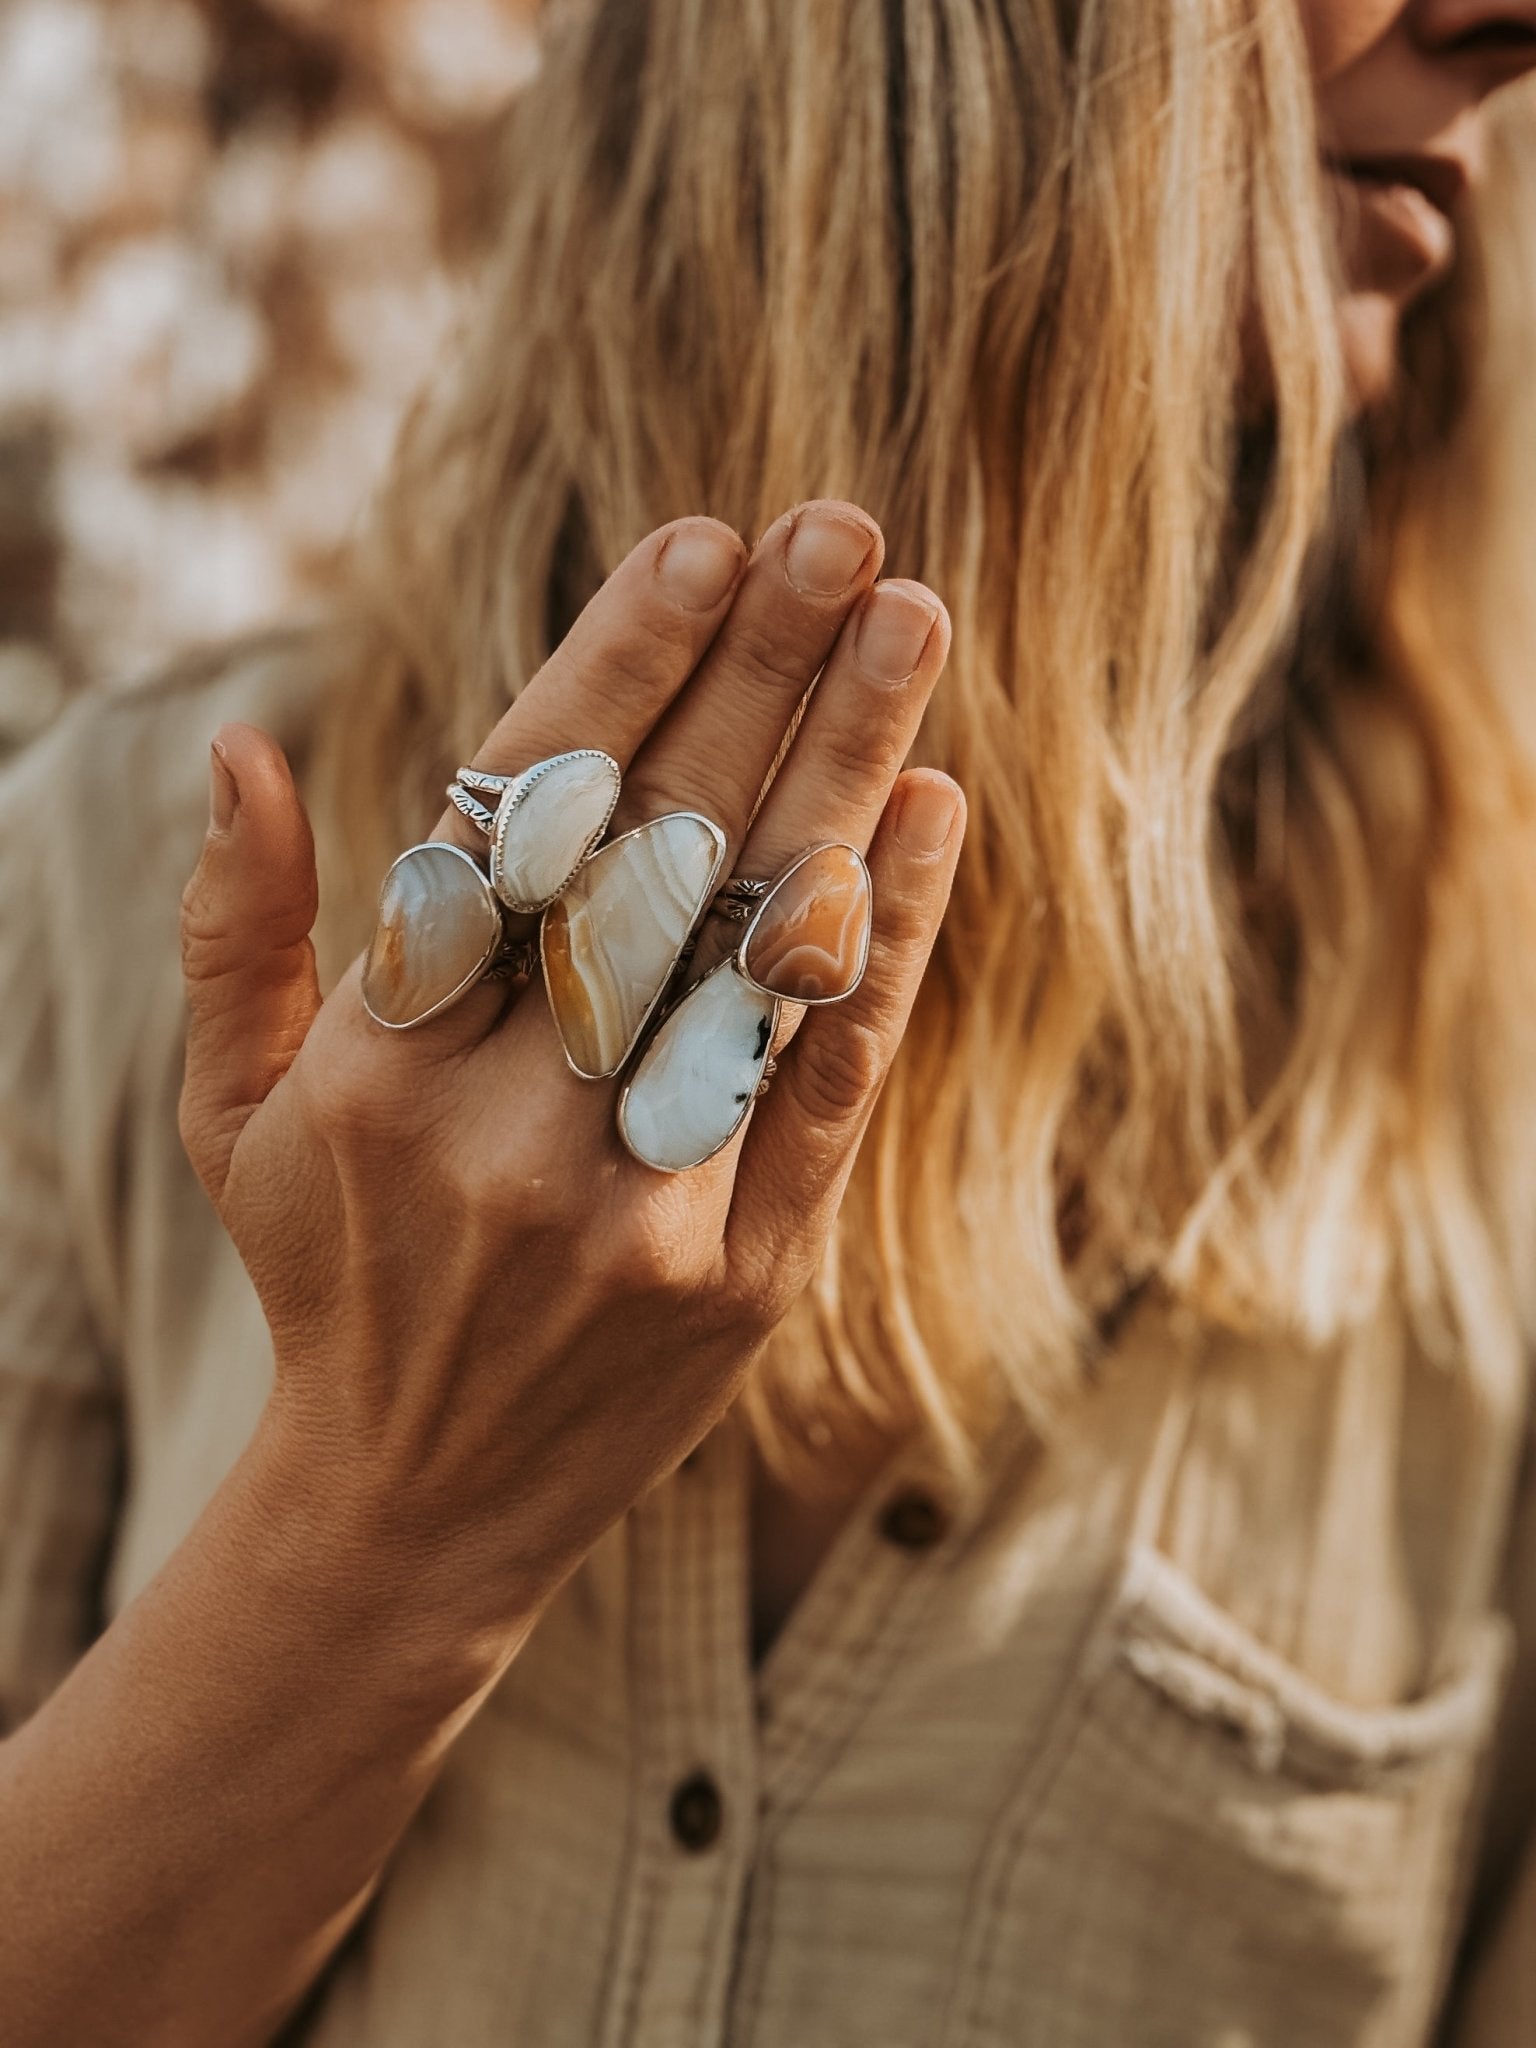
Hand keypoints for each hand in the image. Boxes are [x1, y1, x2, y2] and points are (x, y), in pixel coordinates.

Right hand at [178, 502, 963, 1649]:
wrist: (416, 1511)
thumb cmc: (329, 1269)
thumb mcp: (230, 1116)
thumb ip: (234, 932)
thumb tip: (232, 745)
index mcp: (369, 1074)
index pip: (505, 831)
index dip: (610, 676)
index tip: (700, 542)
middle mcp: (504, 1135)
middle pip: (651, 865)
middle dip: (755, 680)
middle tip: (842, 526)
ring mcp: (636, 1214)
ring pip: (756, 958)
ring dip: (843, 774)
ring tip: (906, 619)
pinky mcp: (746, 1281)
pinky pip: (829, 1088)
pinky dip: (882, 943)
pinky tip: (927, 811)